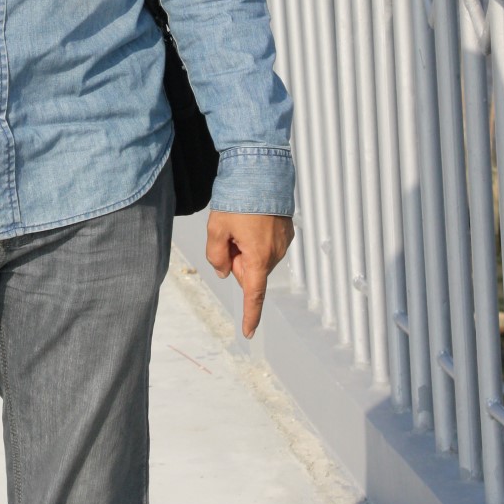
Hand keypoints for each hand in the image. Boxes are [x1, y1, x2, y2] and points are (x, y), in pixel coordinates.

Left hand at [205, 212, 293, 338]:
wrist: (261, 171)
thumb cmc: (238, 200)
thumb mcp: (216, 229)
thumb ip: (216, 256)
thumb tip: (224, 271)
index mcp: (258, 257)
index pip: (253, 295)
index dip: (250, 315)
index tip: (248, 332)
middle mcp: (275, 253)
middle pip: (250, 272)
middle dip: (236, 261)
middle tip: (227, 236)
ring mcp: (283, 242)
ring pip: (258, 257)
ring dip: (246, 248)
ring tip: (242, 221)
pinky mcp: (286, 231)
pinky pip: (267, 244)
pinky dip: (256, 238)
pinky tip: (252, 218)